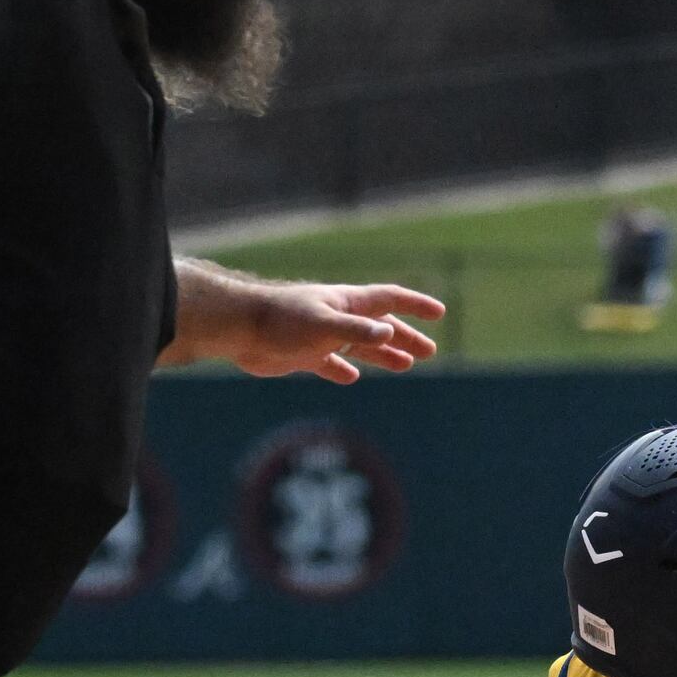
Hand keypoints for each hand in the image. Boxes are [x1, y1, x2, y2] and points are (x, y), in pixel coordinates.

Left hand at [203, 277, 446, 381]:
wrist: (238, 329)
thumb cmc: (280, 321)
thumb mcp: (323, 324)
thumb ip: (355, 329)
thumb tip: (388, 331)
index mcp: (347, 303)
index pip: (390, 300)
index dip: (415, 305)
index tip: (438, 312)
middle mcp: (337, 316)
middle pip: (380, 325)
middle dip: (406, 336)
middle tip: (429, 351)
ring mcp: (321, 335)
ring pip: (360, 344)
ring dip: (383, 353)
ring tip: (405, 365)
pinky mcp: (303, 353)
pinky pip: (330, 362)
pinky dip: (343, 369)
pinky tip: (351, 377)